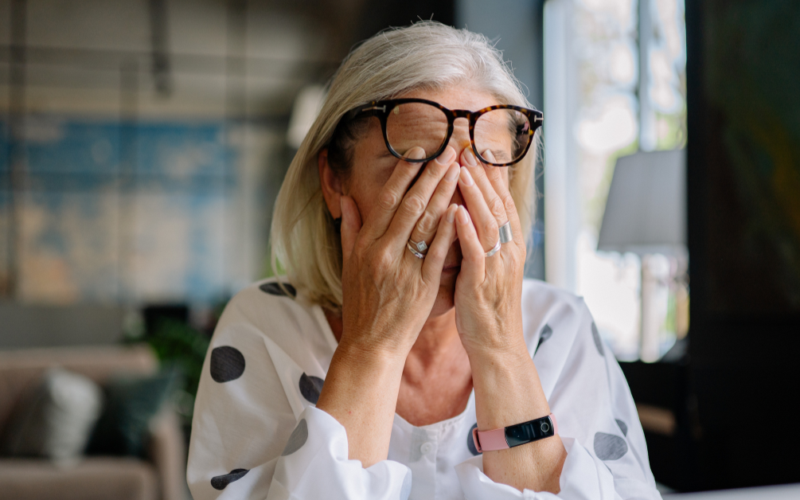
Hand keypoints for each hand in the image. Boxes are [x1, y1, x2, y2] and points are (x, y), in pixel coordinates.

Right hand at [338, 146, 460, 357]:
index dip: (404, 173)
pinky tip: (461, 208)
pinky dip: (450, 228)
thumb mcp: (348, 265)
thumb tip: (346, 199)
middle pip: (410, 204)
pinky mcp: (422, 285)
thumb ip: (350, 230)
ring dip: (444, 193)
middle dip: (431, 174)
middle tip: (449, 150)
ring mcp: (403, 267)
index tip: (419, 151)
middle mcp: (382, 251)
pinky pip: (438, 251)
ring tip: (460, 170)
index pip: (387, 200)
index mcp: (365, 244)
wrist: (370, 344)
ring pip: (426, 222)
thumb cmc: (361, 305)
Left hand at [453, 149, 526, 356]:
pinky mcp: (482, 283)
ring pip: (488, 222)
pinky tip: (456, 212)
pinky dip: (466, 231)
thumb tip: (469, 213)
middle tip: (467, 146)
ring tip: (462, 169)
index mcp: (508, 246)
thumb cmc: (486, 307)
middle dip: (482, 174)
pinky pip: (475, 253)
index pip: (501, 202)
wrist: (497, 346)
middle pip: (496, 205)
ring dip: (475, 194)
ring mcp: (496, 266)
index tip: (478, 148)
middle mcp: (507, 251)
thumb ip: (481, 240)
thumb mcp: (488, 267)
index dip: (491, 174)